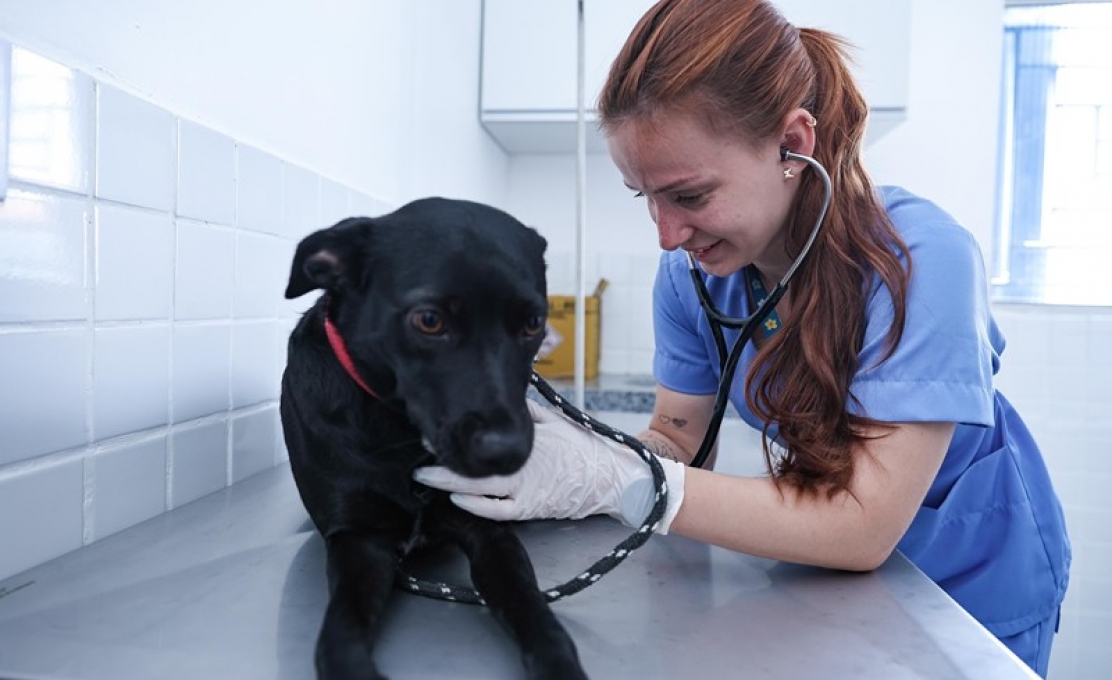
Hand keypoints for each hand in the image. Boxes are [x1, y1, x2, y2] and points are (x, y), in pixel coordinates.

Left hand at [413, 400, 685, 532]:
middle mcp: (523, 463)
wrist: (611, 479)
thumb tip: (510, 394)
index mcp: (529, 438)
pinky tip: (455, 499)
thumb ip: (530, 410)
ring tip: (424, 475)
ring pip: (480, 487)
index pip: (487, 434)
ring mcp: (526, 489)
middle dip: (444, 455)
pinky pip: (497, 511)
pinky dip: (475, 506)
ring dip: (450, 481)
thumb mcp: (557, 420)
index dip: (460, 431)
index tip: (437, 423)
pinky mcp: (530, 509)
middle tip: (421, 446)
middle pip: (475, 461)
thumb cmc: (585, 447)